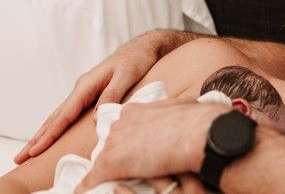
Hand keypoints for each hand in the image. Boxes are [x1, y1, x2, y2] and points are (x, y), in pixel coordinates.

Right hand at [14, 32, 162, 163]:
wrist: (142, 48)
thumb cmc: (136, 60)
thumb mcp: (127, 76)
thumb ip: (112, 94)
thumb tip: (96, 116)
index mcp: (87, 84)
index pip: (65, 114)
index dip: (51, 133)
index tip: (37, 149)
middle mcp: (81, 88)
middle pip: (56, 116)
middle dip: (38, 137)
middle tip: (22, 156)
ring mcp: (84, 90)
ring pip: (60, 114)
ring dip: (44, 132)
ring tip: (31, 149)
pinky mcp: (90, 93)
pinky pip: (68, 112)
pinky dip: (57, 124)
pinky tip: (51, 132)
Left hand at [76, 99, 227, 192]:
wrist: (198, 133)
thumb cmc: (197, 120)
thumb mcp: (184, 105)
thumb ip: (176, 106)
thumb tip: (189, 104)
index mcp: (134, 111)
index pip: (122, 127)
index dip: (129, 140)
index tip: (135, 148)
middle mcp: (119, 124)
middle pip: (110, 143)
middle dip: (118, 155)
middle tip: (131, 166)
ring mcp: (113, 143)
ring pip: (102, 161)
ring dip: (107, 172)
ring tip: (110, 181)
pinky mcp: (111, 163)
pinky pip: (91, 179)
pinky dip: (87, 187)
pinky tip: (82, 192)